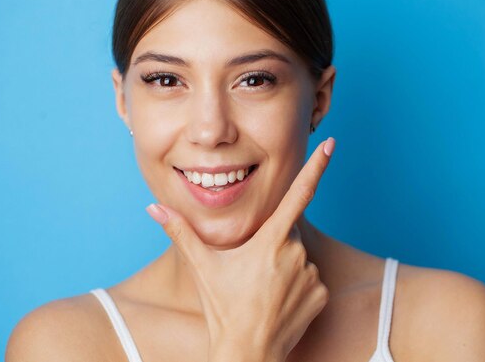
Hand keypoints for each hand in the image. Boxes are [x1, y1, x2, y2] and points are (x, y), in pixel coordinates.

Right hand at [146, 137, 335, 361]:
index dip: (316, 167)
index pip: (298, 194)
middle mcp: (296, 254)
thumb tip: (153, 207)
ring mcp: (311, 275)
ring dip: (284, 266)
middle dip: (272, 243)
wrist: (247, 355)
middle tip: (251, 269)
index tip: (331, 144)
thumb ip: (180, 232)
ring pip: (298, 258)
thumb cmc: (223, 309)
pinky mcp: (322, 294)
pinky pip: (310, 280)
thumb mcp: (202, 267)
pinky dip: (297, 286)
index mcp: (271, 241)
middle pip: (287, 234)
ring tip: (263, 290)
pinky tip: (279, 302)